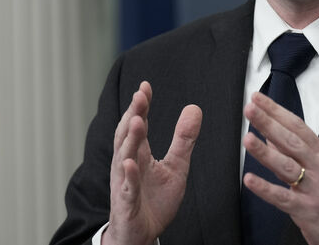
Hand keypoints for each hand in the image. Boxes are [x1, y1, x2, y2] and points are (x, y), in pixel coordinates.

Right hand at [104, 81, 202, 244]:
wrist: (142, 234)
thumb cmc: (155, 200)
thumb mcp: (177, 166)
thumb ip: (184, 139)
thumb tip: (194, 108)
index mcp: (139, 154)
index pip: (138, 124)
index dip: (141, 106)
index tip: (145, 86)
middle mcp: (127, 164)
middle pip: (128, 135)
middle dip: (133, 115)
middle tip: (140, 96)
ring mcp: (124, 182)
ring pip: (124, 157)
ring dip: (130, 139)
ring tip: (138, 120)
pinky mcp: (126, 202)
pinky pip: (125, 188)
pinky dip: (127, 175)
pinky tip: (130, 163)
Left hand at [242, 92, 318, 244]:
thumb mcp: (317, 169)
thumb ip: (292, 152)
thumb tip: (270, 135)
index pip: (297, 126)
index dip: (277, 111)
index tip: (259, 100)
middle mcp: (318, 167)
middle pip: (291, 140)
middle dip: (269, 123)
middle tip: (250, 109)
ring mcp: (313, 188)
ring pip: (287, 166)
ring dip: (266, 152)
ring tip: (248, 139)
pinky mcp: (306, 209)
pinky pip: (283, 197)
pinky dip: (265, 188)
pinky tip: (250, 181)